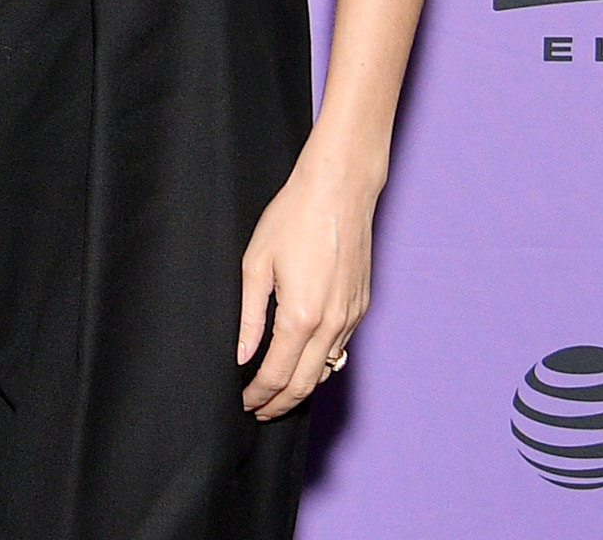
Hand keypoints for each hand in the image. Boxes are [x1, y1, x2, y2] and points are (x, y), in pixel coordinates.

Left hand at [236, 147, 372, 417]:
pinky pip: (341, 348)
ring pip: (328, 369)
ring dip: (303, 387)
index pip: (278, 374)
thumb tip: (241, 356)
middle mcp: (332, 324)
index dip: (259, 394)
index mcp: (301, 317)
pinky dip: (322, 364)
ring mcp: (351, 317)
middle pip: (306, 383)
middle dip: (281, 402)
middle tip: (260, 411)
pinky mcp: (362, 306)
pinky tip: (305, 361)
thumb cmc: (292, 219)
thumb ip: (248, 317)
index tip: (244, 404)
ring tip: (278, 393)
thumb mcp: (255, 264)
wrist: (339, 191)